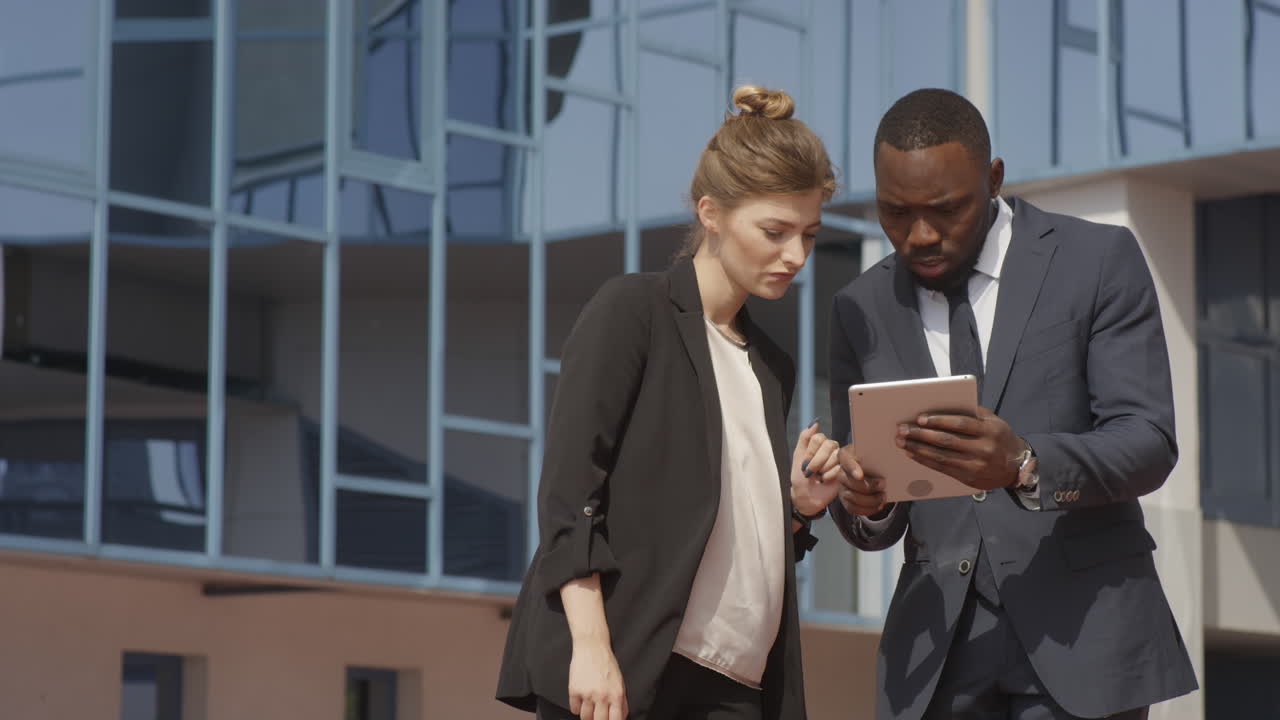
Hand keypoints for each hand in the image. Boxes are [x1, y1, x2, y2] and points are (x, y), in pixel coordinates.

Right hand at [568, 639, 627, 719]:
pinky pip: (574, 709)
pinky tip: (581, 700)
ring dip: (587, 715)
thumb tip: (621, 717)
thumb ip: (621, 701)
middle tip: (597, 715)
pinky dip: (577, 707)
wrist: (592, 646)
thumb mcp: (620, 682)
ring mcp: (587, 693)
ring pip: (585, 717)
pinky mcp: (574, 690)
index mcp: (616, 694)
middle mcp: (602, 696)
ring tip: (589, 707)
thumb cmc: (607, 664)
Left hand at [790, 420, 840, 516]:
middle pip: (828, 445)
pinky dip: (829, 476)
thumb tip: (815, 422)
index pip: (819, 438)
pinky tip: (825, 480)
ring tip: (818, 476)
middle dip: (817, 461)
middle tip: (810, 472)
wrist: (805, 495)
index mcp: (819, 443)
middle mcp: (830, 448)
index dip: (811, 452)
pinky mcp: (845, 470)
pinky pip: (839, 468)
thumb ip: (805, 437)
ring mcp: (838, 459)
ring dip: (823, 469)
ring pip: (835, 456)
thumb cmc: (800, 476)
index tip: (804, 463)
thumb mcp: (798, 455)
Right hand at [835, 445, 887, 516]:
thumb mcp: (876, 453)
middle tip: (883, 485)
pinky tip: (879, 505)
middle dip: (867, 486)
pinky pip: (853, 508)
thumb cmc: (874, 460)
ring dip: (869, 500)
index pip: (845, 460)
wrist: (873, 471)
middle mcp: (841, 471)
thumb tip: (890, 455)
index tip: (860, 476)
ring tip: (883, 497)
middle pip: (848, 481)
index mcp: (846, 455)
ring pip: (851, 496)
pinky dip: (867, 509)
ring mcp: (841, 487)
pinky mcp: (845, 500)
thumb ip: (880, 452)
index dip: (852, 468)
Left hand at [896, 406, 1023, 490]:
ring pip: (941, 456)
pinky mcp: (968, 478)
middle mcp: (984, 449)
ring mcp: (976, 465)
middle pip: (947, 441)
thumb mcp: (994, 422)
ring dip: (918, 448)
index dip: (939, 420)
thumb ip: (974, 413)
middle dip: (921, 434)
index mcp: (990, 431)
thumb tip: (944, 403)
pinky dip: (925, 460)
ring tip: (902, 441)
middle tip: (902, 429)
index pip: (961, 424)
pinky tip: (913, 454)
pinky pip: (943, 468)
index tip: (920, 418)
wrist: (1016, 467)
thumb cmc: (1000, 438)